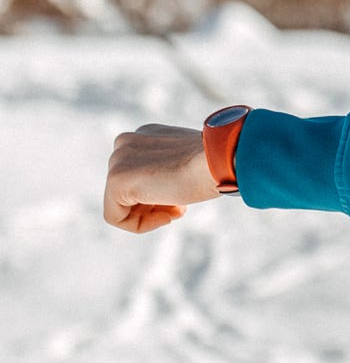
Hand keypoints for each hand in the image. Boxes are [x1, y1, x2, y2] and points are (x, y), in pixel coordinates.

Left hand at [104, 123, 218, 232]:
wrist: (221, 158)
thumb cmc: (216, 163)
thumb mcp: (191, 163)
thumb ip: (173, 169)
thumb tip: (168, 187)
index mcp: (145, 137)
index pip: (140, 175)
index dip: (162, 194)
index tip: (182, 199)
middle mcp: (125, 144)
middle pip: (127, 190)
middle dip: (154, 204)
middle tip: (181, 207)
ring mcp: (117, 160)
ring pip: (120, 204)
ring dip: (150, 214)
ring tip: (177, 210)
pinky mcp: (115, 180)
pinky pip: (115, 216)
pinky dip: (141, 225)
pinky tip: (167, 217)